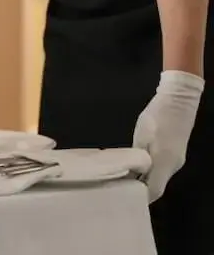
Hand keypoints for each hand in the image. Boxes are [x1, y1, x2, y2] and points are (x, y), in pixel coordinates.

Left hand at [132, 70, 203, 202]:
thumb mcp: (141, 137)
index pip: (153, 191)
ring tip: (123, 175)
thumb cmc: (157, 118)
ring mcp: (176, 159)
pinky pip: (162, 167)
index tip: (123, 197)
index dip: (140, 198)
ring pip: (158, 176)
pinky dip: (149, 169)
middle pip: (156, 185)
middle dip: (139, 189)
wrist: (179, 100)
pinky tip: (135, 164)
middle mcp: (173, 166)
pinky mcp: (176, 151)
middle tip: (118, 186)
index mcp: (165, 164)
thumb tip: (129, 174)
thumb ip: (136, 157)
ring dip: (144, 178)